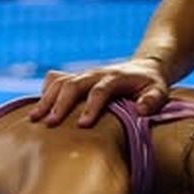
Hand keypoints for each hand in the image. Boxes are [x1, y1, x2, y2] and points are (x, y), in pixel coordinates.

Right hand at [29, 59, 170, 126]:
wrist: (144, 67)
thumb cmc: (151, 85)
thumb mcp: (159, 91)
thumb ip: (153, 100)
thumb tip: (142, 111)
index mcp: (115, 77)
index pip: (100, 90)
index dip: (91, 106)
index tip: (82, 125)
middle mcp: (95, 73)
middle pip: (72, 85)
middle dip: (60, 103)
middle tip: (49, 124)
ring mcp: (83, 75)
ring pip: (59, 82)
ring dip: (46, 99)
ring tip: (33, 119)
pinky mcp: (75, 78)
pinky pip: (55, 80)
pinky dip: (44, 91)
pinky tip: (36, 109)